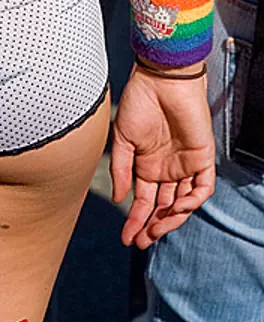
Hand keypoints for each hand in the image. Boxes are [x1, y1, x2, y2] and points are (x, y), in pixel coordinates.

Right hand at [111, 66, 214, 248]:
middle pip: (163, 207)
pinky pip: (202, 188)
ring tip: (155, 231)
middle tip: (141, 241)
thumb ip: (122, 169)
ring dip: (171, 220)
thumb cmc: (139, 103)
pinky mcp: (202, 158)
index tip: (125, 238)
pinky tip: (177, 208)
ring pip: (182, 203)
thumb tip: (119, 199)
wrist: (161, 80)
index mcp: (146, 165)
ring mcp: (185, 165)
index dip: (135, 220)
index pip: (143, 200)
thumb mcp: (122, 138)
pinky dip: (193, 202)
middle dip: (152, 227)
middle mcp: (166, 169)